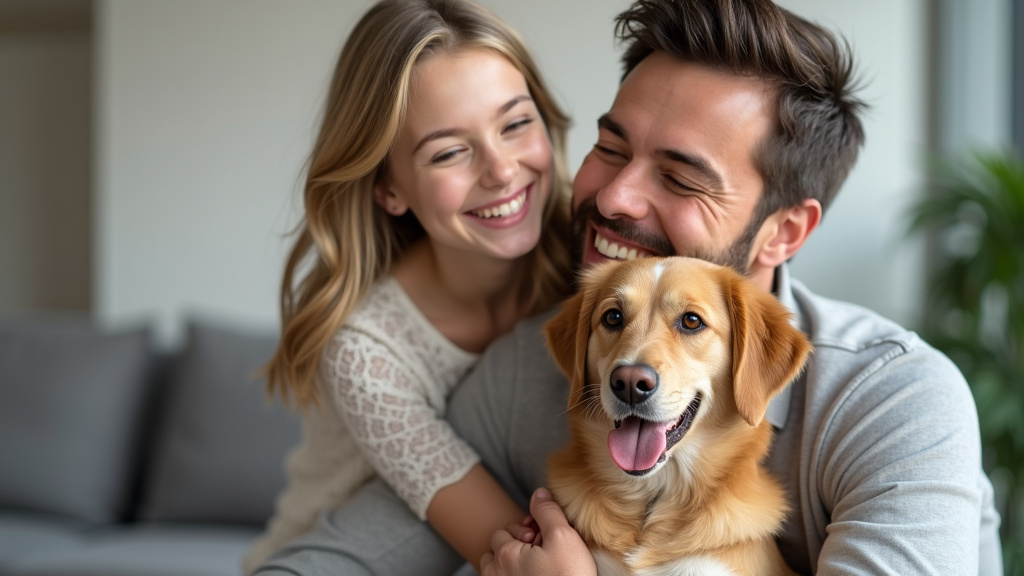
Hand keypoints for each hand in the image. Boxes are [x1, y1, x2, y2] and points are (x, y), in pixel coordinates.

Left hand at [479, 487, 596, 575]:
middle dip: (515, 547)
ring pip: (495, 571)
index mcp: (506, 555)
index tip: (542, 538)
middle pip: (496, 551)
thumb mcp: (565, 538)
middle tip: (540, 552)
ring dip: (510, 565)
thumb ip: (548, 512)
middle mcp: (496, 575)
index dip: (524, 531)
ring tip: (535, 567)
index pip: (504, 531)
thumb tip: (539, 493)